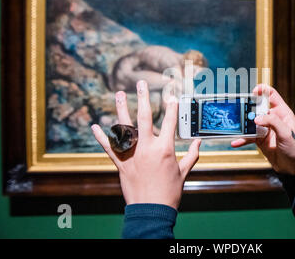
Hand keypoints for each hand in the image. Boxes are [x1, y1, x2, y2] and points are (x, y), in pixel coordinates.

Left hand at [92, 80, 200, 208]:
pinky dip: (101, 137)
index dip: (172, 107)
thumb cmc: (169, 192)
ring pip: (124, 128)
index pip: (169, 122)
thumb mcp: (184, 172)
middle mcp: (147, 148)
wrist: (151, 210)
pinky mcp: (121, 164)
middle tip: (140, 84)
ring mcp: (132, 155)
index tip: (171, 95)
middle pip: (144, 118)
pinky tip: (95, 126)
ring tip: (118, 94)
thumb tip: (198, 142)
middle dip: (142, 98)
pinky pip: (109, 148)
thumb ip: (191, 155)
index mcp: (164, 149)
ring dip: (120, 109)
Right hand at [231, 84, 294, 174]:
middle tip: (241, 111)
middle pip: (257, 108)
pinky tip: (235, 142)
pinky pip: (248, 136)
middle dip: (248, 108)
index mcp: (282, 113)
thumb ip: (272, 122)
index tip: (253, 91)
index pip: (272, 96)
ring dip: (243, 125)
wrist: (292, 168)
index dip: (263, 90)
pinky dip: (242, 139)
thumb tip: (257, 118)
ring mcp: (265, 128)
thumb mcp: (286, 133)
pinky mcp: (259, 139)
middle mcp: (273, 118)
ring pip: (251, 122)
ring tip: (236, 127)